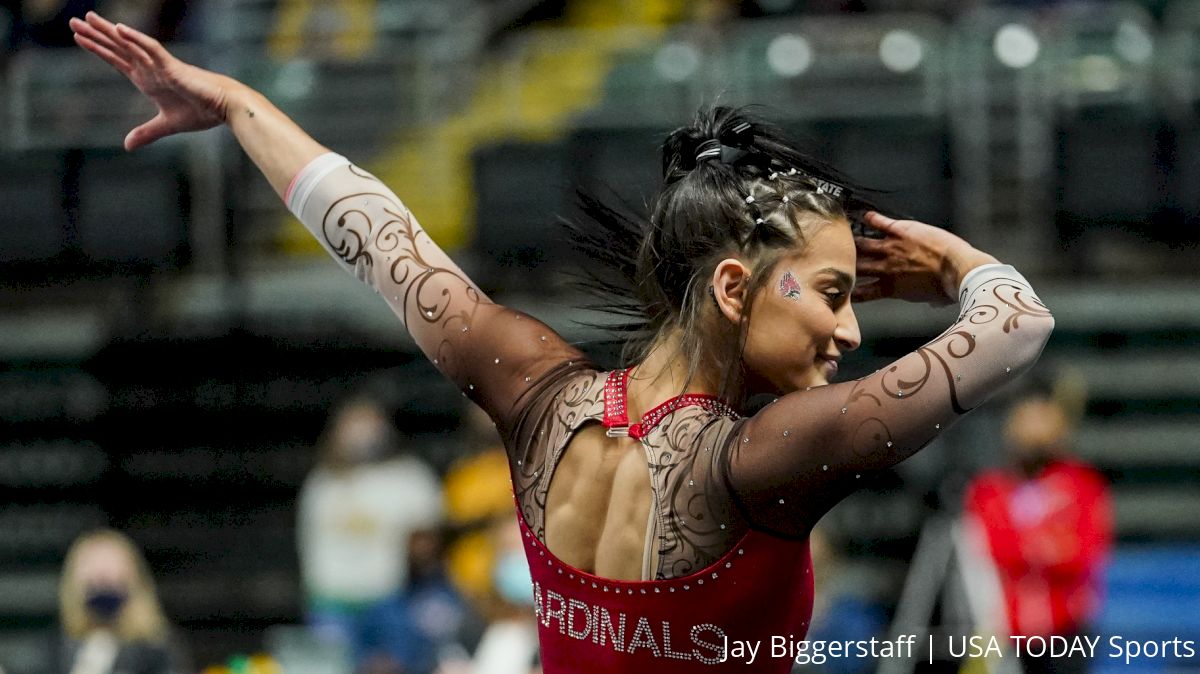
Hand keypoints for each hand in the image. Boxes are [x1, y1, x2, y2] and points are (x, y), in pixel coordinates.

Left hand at [71, 12, 233, 149]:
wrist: (225, 108)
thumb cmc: (202, 111)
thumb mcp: (167, 125)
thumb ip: (147, 133)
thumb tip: (127, 146)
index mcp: (148, 79)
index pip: (117, 60)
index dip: (98, 49)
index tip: (79, 38)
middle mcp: (150, 68)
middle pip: (118, 48)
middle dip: (95, 35)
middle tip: (73, 22)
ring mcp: (160, 65)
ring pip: (129, 44)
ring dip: (108, 32)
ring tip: (87, 18)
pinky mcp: (172, 66)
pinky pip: (151, 48)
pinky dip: (136, 39)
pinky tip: (119, 29)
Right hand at [853, 212, 996, 304]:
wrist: (957, 270)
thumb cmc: (946, 288)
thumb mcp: (930, 299)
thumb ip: (925, 297)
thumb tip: (932, 302)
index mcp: (889, 288)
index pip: (861, 292)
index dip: (849, 291)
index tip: (842, 290)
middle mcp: (884, 268)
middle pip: (856, 266)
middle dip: (846, 264)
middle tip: (836, 259)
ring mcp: (891, 247)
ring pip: (863, 244)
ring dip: (854, 241)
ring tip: (843, 237)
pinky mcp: (902, 231)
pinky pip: (882, 223)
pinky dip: (873, 219)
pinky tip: (866, 215)